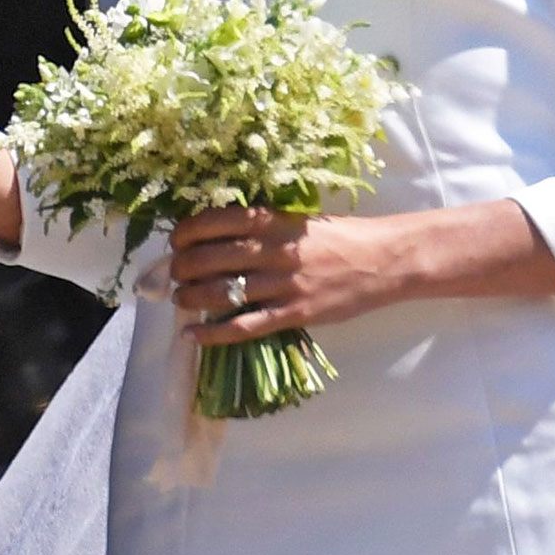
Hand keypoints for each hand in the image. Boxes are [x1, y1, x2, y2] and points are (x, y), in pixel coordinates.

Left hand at [169, 207, 398, 344]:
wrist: (382, 260)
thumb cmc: (339, 236)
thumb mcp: (298, 219)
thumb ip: (263, 227)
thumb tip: (219, 235)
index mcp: (273, 220)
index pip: (217, 221)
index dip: (188, 231)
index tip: (176, 240)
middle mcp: (273, 250)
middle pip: (212, 258)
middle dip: (183, 266)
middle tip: (172, 272)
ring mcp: (283, 284)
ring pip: (222, 292)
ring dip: (191, 297)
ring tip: (178, 300)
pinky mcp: (293, 314)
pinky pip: (245, 326)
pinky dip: (214, 332)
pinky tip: (193, 335)